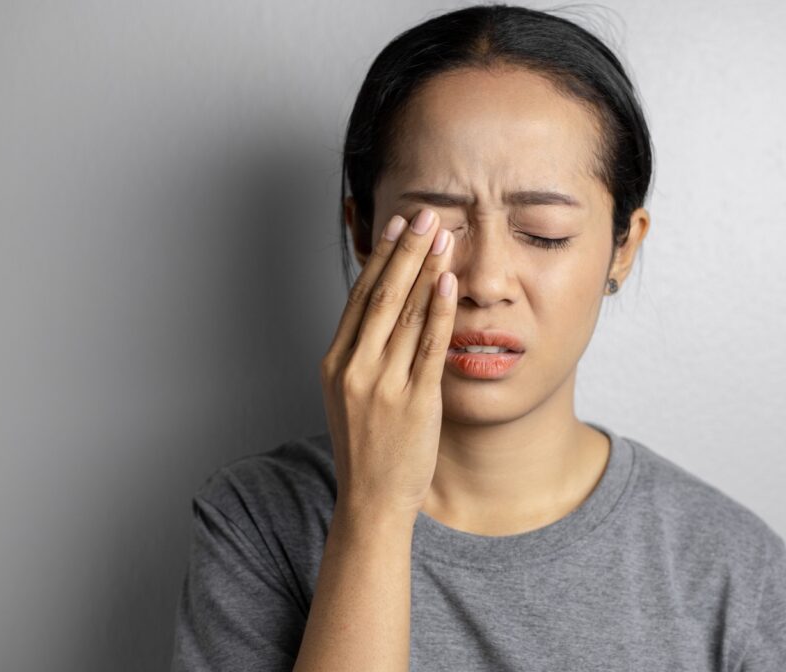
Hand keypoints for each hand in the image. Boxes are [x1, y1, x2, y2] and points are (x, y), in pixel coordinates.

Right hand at [320, 208, 455, 521]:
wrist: (372, 499)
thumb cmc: (368, 446)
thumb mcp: (351, 394)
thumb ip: (364, 353)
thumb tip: (385, 308)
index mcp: (335, 363)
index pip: (359, 297)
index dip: (380, 257)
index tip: (397, 226)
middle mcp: (354, 368)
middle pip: (381, 295)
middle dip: (405, 250)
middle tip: (424, 213)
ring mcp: (381, 384)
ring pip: (405, 313)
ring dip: (426, 268)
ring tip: (443, 234)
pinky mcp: (413, 401)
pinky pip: (428, 345)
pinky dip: (439, 309)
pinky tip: (449, 281)